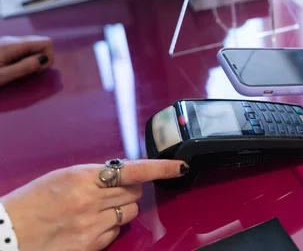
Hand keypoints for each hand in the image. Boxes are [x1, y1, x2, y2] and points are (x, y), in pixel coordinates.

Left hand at [0, 36, 53, 86]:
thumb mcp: (3, 75)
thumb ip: (24, 67)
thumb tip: (45, 59)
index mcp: (14, 44)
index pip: (46, 42)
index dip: (48, 57)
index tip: (36, 71)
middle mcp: (13, 40)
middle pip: (42, 44)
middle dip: (42, 59)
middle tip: (30, 73)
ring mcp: (9, 43)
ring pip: (35, 47)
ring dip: (35, 60)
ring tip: (21, 72)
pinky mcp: (6, 48)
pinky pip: (26, 50)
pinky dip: (27, 60)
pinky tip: (16, 69)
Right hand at [0, 159, 187, 250]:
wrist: (8, 233)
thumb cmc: (32, 201)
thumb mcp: (64, 176)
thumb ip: (97, 175)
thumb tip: (124, 175)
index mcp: (83, 178)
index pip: (133, 170)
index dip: (160, 168)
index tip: (178, 166)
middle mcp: (91, 202)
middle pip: (136, 192)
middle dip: (131, 189)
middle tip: (112, 189)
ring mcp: (92, 227)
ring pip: (131, 213)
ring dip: (122, 208)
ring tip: (98, 208)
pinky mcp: (91, 246)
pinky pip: (116, 231)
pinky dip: (110, 226)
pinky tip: (90, 224)